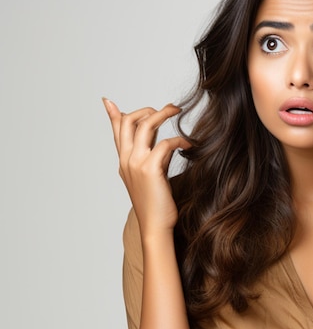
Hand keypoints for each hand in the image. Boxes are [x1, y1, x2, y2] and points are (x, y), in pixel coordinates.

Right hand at [103, 98, 190, 236]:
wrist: (155, 226)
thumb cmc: (156, 204)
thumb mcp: (151, 176)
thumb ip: (154, 157)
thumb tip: (164, 144)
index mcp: (124, 161)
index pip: (116, 132)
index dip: (113, 114)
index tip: (108, 101)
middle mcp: (126, 160)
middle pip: (130, 121)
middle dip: (149, 109)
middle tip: (169, 108)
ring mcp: (136, 163)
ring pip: (145, 125)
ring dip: (163, 113)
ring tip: (177, 112)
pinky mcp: (150, 169)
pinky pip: (165, 143)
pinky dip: (179, 140)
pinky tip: (188, 145)